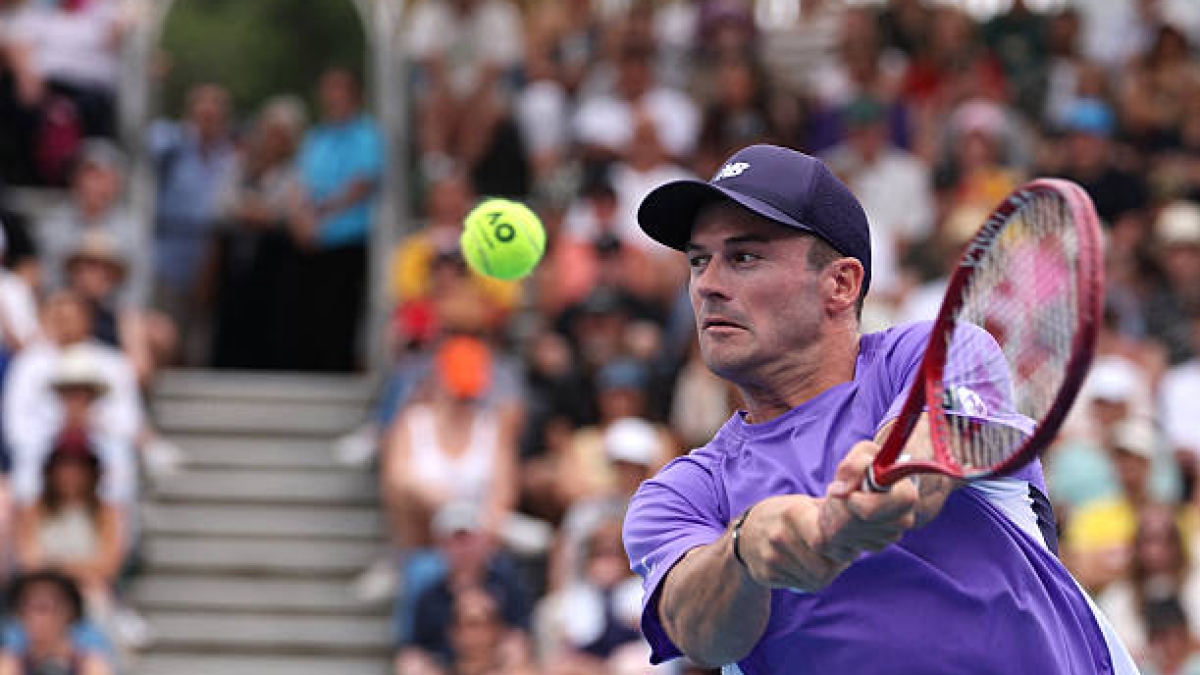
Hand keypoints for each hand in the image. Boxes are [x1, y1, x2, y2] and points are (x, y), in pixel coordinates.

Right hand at [737, 441, 917, 590]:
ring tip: (819, 555)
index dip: (845, 544)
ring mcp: (771, 559)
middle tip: (838, 550)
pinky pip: (803, 585)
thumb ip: (834, 513)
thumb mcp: (806, 504)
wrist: (745, 533)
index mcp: (793, 514)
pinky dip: (810, 577)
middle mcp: (779, 537)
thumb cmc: (785, 516)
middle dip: (838, 559)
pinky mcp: (766, 575)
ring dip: (826, 570)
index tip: (849, 542)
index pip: (826, 539)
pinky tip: (805, 563)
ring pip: (817, 578)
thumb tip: (870, 515)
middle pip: (826, 564)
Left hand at [819, 440, 918, 563]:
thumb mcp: (863, 454)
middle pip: (852, 524)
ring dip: (834, 514)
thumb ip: (854, 465)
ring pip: (844, 534)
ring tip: (842, 500)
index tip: (850, 493)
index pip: (870, 510)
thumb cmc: (871, 467)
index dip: (853, 501)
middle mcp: (902, 521)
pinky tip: (844, 515)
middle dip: (838, 505)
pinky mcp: (874, 547)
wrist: (877, 483)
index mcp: (905, 496)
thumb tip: (842, 491)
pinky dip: (837, 527)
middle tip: (839, 492)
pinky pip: (843, 543)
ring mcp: (889, 537)